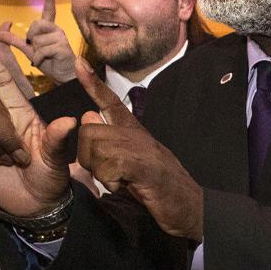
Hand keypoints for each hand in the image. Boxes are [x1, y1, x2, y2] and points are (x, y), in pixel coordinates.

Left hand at [0, 0, 75, 85]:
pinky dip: (39, 59)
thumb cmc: (49, 62)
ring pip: (37, 40)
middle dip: (31, 37)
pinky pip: (42, 51)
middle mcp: (56, 30)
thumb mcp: (29, 50)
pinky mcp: (63, 47)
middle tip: (37, 47)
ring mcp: (61, 38)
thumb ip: (14, 41)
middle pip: (35, 24)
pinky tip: (45, 62)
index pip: (49, 11)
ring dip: (36, 52)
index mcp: (49, 29)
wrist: (63, 77)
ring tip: (44, 58)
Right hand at [0, 22, 75, 216]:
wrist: (35, 204)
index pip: (0, 78)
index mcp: (22, 113)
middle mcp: (0, 119)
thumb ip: (59, 140)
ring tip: (7, 164)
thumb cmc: (50, 177)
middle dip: (3, 139)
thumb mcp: (58, 160)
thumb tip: (69, 121)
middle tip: (20, 160)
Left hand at [74, 60, 202, 238]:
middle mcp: (136, 135)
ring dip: (99, 172)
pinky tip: (124, 187)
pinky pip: (108, 165)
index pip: (111, 102)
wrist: (190, 207)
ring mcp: (141, 149)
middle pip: (89, 131)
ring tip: (120, 182)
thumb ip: (110, 142)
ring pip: (96, 148)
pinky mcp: (143, 166)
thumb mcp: (131, 163)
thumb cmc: (159, 188)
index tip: (79, 62)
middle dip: (88, 157)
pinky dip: (110, 180)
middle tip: (108, 174)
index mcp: (134, 132)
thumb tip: (88, 115)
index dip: (94, 84)